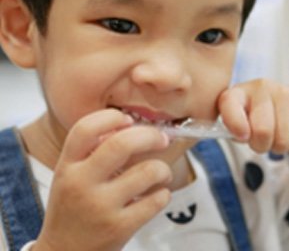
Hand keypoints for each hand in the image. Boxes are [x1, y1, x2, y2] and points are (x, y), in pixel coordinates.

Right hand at [34, 109, 172, 250]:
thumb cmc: (74, 207)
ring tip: (162, 173)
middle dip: (151, 135)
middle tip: (162, 138)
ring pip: (148, 171)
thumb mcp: (70, 176)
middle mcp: (81, 184)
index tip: (129, 120)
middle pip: (122, 144)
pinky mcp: (119, 228)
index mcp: (67, 166)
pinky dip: (164, 194)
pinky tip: (158, 195)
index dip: (112, 117)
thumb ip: (91, 151)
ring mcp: (100, 207)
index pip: (85, 128)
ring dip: (163, 168)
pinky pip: (156, 200)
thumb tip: (132, 125)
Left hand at [218, 79, 288, 154]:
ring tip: (276, 137)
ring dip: (279, 147)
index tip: (243, 137)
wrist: (287, 107)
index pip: (230, 104)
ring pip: (283, 138)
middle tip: (261, 142)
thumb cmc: (256, 119)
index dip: (235, 124)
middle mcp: (261, 87)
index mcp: (238, 93)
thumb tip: (242, 135)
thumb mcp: (239, 123)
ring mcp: (285, 93)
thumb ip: (232, 130)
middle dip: (262, 145)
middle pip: (263, 130)